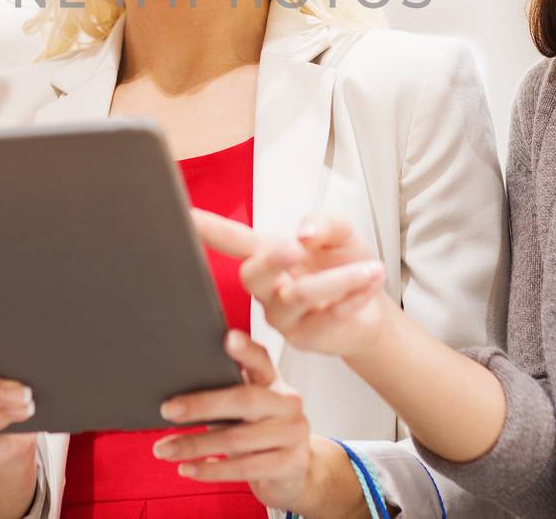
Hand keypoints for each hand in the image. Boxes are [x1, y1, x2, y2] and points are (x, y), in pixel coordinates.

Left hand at [155, 330, 318, 512]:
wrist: (294, 472)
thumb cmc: (256, 431)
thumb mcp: (244, 409)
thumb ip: (224, 394)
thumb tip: (174, 395)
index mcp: (274, 381)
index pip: (261, 359)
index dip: (246, 350)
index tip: (228, 337)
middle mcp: (289, 403)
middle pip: (244, 399)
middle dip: (202, 404)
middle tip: (166, 409)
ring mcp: (293, 434)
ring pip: (237, 438)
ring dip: (195, 445)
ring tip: (164, 449)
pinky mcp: (290, 464)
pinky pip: (244, 468)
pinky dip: (211, 470)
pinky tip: (187, 469)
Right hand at [194, 209, 390, 358]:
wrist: (372, 310)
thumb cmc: (346, 264)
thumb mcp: (341, 232)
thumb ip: (323, 223)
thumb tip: (303, 232)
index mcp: (267, 253)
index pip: (230, 240)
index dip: (206, 229)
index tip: (183, 216)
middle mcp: (267, 287)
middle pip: (251, 273)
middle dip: (272, 258)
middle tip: (297, 246)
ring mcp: (281, 316)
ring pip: (295, 296)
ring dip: (338, 279)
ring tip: (371, 269)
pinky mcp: (303, 339)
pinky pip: (324, 317)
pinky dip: (352, 298)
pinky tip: (369, 285)